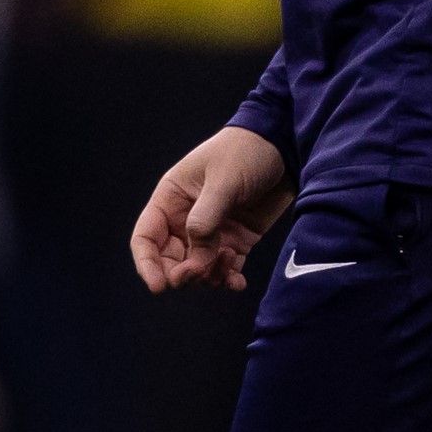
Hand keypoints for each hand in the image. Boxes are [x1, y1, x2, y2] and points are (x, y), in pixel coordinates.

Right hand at [131, 126, 291, 293]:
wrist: (285, 145)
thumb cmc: (246, 152)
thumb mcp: (223, 181)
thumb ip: (206, 219)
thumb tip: (196, 257)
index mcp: (170, 199)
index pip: (146, 238)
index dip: (147, 264)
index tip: (159, 286)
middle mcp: (186, 219)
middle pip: (170, 260)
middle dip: (182, 273)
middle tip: (201, 272)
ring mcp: (212, 231)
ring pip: (198, 269)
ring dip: (208, 275)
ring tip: (229, 260)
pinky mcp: (237, 239)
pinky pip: (224, 269)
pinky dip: (228, 279)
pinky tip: (238, 282)